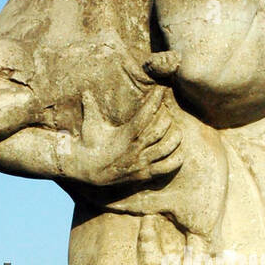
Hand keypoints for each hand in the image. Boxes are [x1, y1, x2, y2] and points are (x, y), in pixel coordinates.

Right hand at [65, 84, 183, 188]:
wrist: (87, 171)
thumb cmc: (89, 145)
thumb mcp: (90, 125)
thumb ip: (90, 107)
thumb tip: (85, 91)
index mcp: (125, 135)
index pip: (145, 115)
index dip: (154, 101)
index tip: (161, 90)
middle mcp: (135, 149)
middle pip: (160, 131)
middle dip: (167, 118)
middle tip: (167, 112)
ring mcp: (141, 163)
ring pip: (166, 149)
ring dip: (175, 138)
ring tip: (177, 130)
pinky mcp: (144, 174)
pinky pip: (166, 168)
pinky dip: (176, 160)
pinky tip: (179, 152)